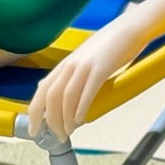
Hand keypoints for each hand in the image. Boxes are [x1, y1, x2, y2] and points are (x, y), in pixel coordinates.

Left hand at [27, 23, 142, 143]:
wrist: (129, 28)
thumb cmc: (109, 46)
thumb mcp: (83, 59)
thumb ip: (70, 75)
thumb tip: (56, 90)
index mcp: (65, 64)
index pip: (42, 90)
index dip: (35, 112)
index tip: (35, 130)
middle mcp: (70, 65)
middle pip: (51, 96)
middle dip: (50, 120)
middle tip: (56, 136)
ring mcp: (84, 66)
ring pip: (66, 97)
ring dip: (65, 119)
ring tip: (68, 132)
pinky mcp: (101, 68)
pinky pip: (86, 91)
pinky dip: (80, 108)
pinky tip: (80, 120)